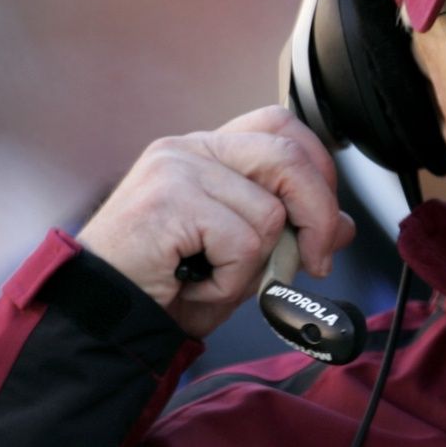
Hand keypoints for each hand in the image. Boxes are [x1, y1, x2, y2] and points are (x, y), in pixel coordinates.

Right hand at [77, 106, 355, 337]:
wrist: (99, 322)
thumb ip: (289, 234)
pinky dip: (230, 281)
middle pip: (287, 155)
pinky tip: (192, 287)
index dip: (317, 166)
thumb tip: (346, 225)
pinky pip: (243, 242)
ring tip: (211, 279)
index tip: (323, 222)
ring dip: (254, 265)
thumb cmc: (163, 290)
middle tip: (316, 263)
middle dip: (318, 214)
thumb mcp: (241, 259)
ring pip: (269, 211)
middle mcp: (190, 148)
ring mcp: (176, 169)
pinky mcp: (168, 200)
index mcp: (206, 151)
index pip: (280, 125)